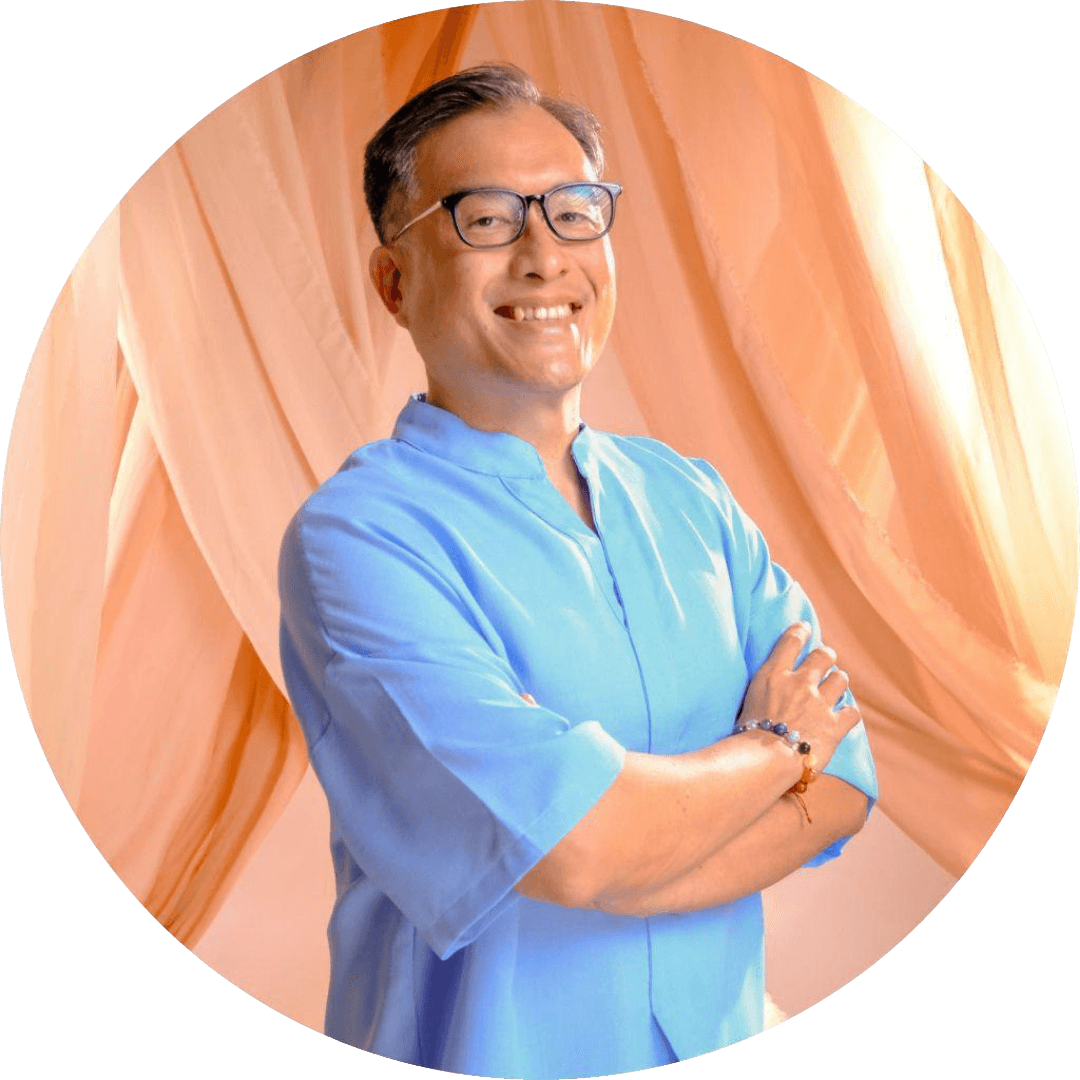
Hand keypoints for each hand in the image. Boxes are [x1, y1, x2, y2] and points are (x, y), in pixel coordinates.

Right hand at [737, 622, 860, 767]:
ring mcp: (820, 703)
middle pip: (823, 655)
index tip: (805, 628)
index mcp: (774, 675)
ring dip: (838, 682)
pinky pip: (852, 712)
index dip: (801, 630)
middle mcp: (800, 683)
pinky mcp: (835, 725)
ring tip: (834, 688)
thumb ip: (764, 689)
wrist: (764, 759)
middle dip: (826, 655)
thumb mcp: (747, 700)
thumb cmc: (747, 735)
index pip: (791, 641)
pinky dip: (848, 713)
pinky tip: (843, 715)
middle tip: (825, 660)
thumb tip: (770, 689)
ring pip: (841, 679)